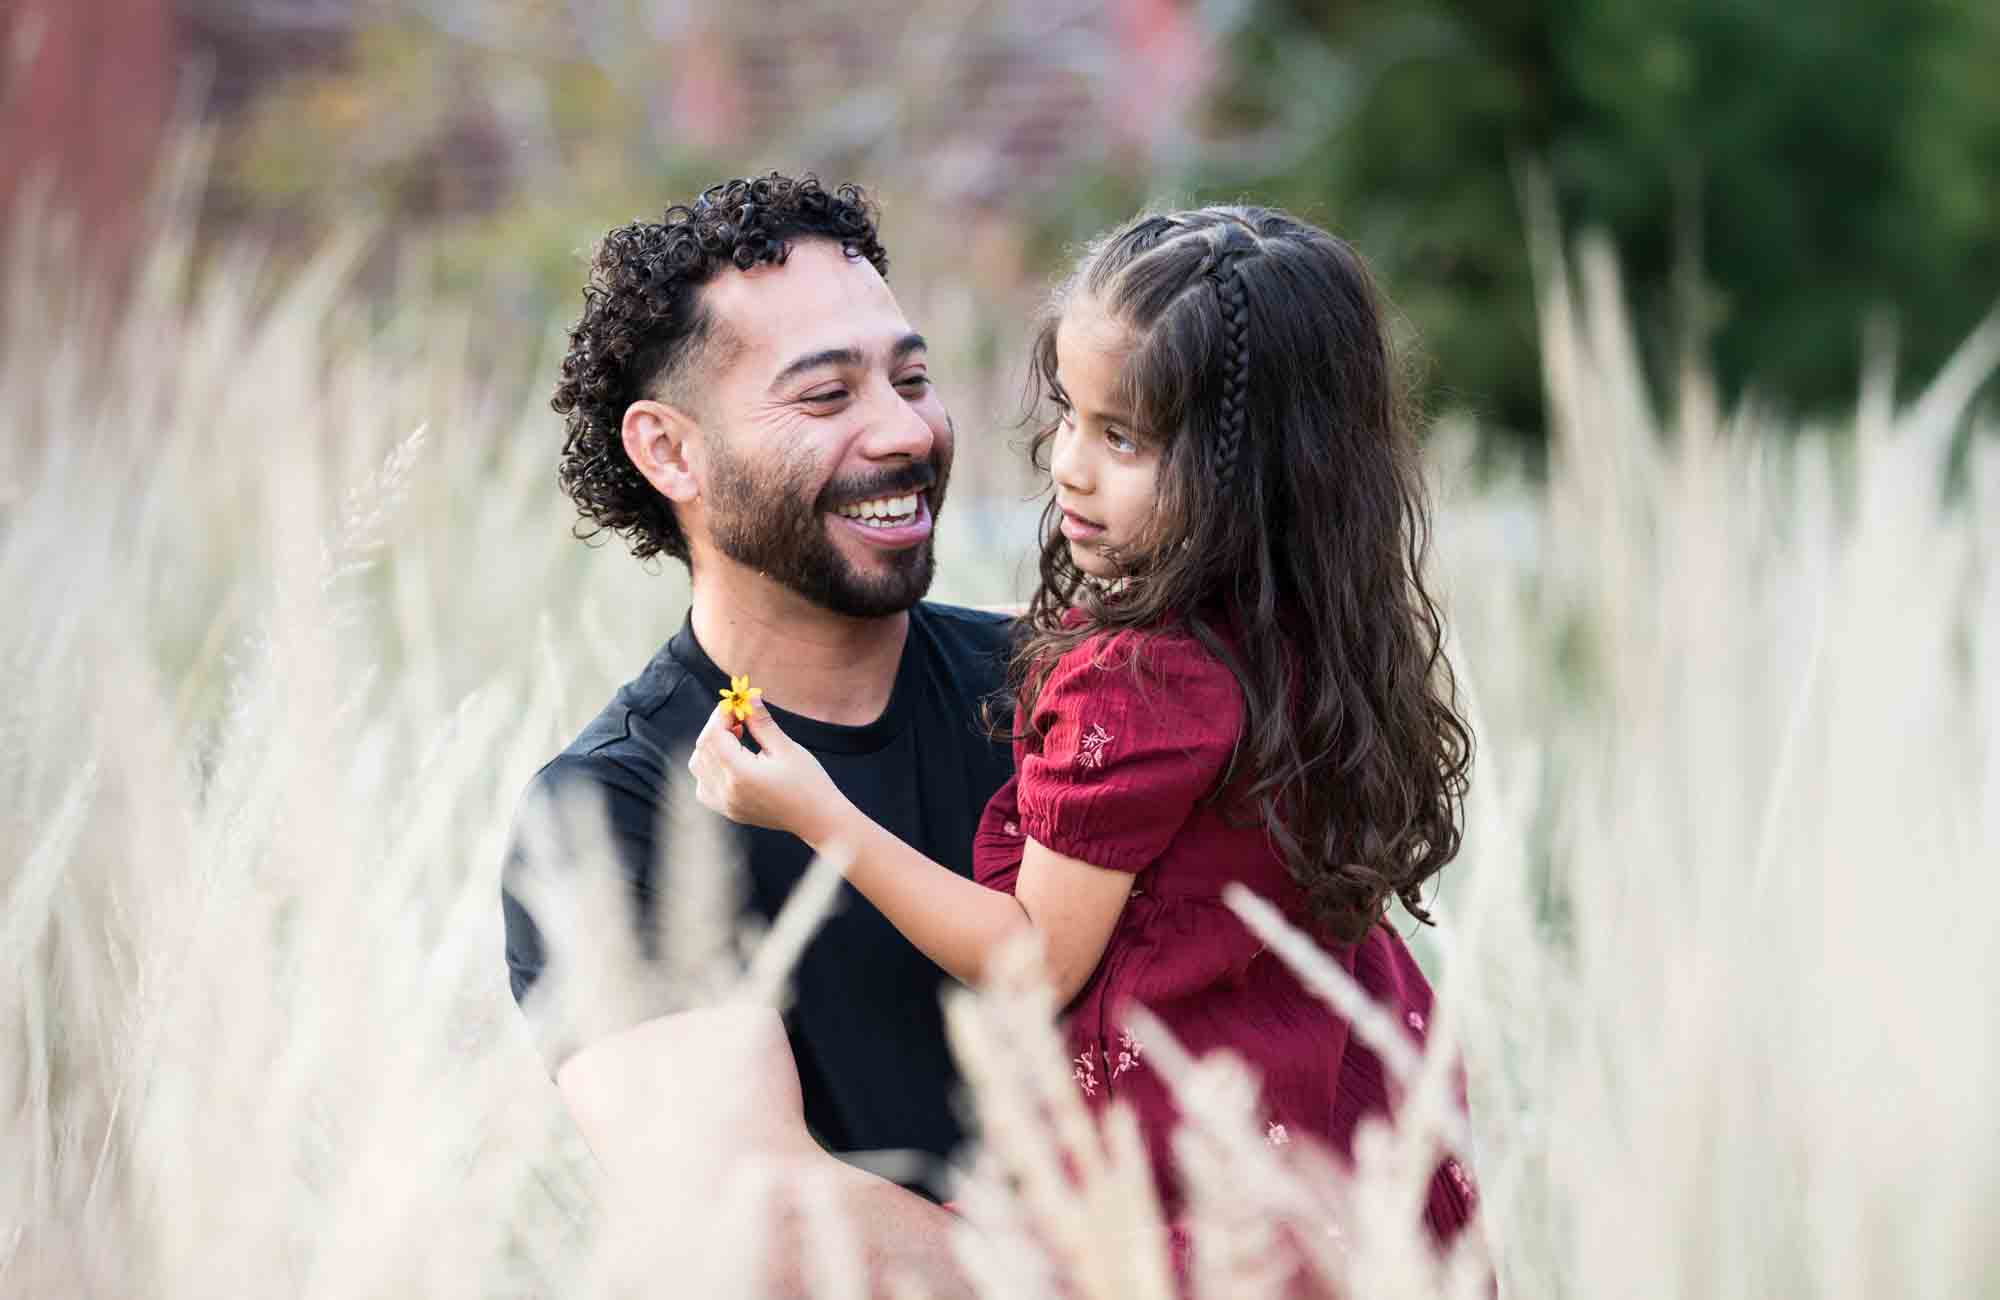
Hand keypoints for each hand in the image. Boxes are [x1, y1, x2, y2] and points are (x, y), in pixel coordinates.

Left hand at [688, 696, 846, 842]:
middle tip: (739, 716)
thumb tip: (749, 697)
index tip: (737, 704)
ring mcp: (725, 804)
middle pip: (703, 748)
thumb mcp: (786, 748)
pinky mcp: (728, 810)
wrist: (817, 818)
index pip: (714, 736)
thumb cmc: (807, 782)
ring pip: (698, 766)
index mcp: (740, 774)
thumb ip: (761, 722)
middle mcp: (726, 791)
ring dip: (711, 746)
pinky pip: (703, 785)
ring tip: (737, 737)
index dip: (722, 715)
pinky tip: (730, 761)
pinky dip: (709, 768)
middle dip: (717, 726)